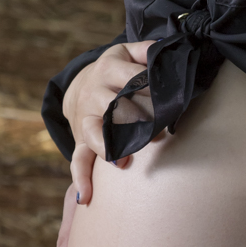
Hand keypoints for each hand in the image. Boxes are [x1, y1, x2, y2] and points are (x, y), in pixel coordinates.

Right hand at [63, 39, 155, 203]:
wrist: (80, 84)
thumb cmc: (115, 70)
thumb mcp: (127, 52)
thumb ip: (146, 49)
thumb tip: (164, 49)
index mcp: (108, 69)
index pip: (133, 79)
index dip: (151, 91)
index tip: (167, 102)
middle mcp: (94, 94)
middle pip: (116, 107)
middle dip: (136, 120)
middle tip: (155, 130)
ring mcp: (85, 118)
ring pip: (95, 133)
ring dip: (109, 146)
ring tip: (121, 161)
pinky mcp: (81, 138)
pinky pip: (78, 160)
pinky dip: (81, 179)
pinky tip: (87, 197)